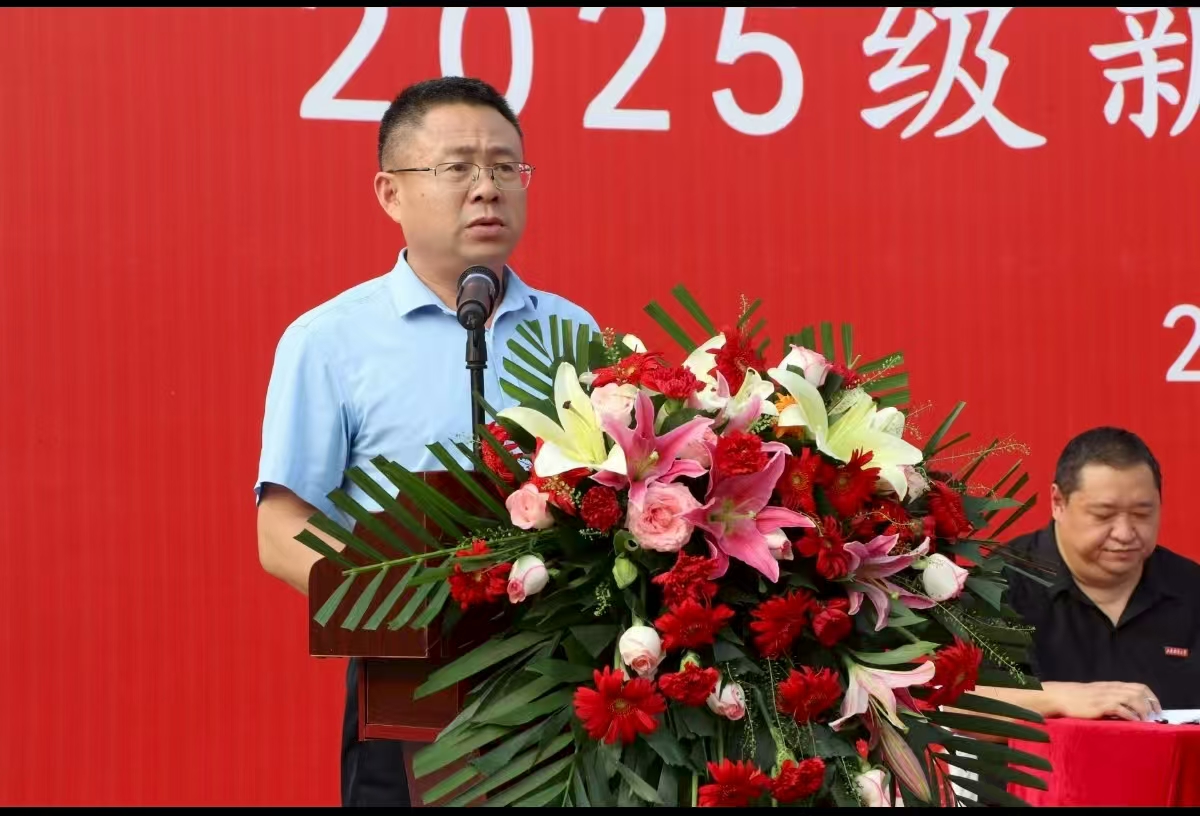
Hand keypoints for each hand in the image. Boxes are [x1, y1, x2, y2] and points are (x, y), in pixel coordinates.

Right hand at [1045, 681, 1163, 721]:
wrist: (1060, 696)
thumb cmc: (1078, 698)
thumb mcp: (1097, 694)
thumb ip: (1111, 697)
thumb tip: (1127, 709)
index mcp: (1112, 685)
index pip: (1139, 687)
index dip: (1151, 697)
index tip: (1157, 709)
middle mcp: (1111, 688)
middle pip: (1139, 691)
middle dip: (1150, 704)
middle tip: (1154, 717)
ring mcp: (1106, 696)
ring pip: (1133, 698)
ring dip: (1142, 710)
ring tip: (1145, 720)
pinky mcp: (1100, 705)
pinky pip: (1121, 708)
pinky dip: (1130, 715)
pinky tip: (1133, 722)